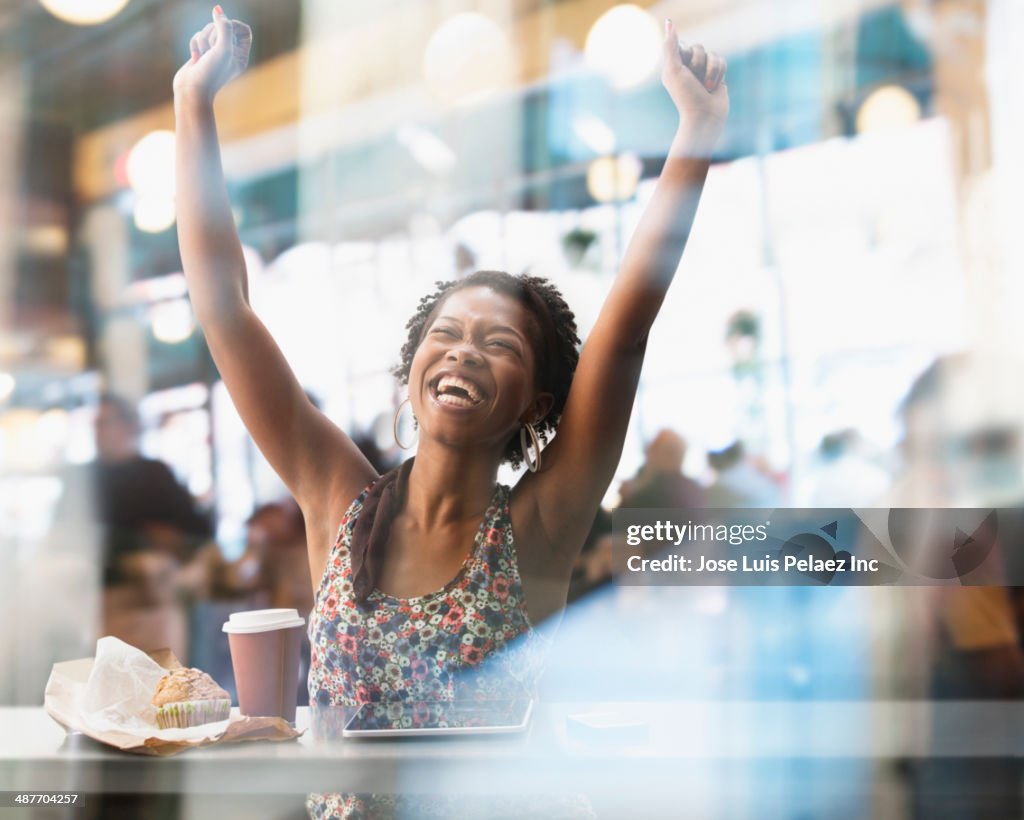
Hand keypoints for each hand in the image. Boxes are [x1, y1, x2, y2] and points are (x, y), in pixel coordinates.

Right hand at [173, 5, 251, 102]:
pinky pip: (198, 36)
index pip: (243, 29)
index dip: (233, 25)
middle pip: (223, 26)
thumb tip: (218, 9)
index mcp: (241, 54)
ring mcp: (215, 52)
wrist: (191, 91)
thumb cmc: (210, 74)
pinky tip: (195, 59)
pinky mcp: (202, 52)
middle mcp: (230, 53)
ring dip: (203, 40)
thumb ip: (223, 27)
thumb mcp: (222, 49)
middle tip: (211, 50)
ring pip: (208, 30)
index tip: (224, 31)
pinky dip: (195, 44)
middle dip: (213, 34)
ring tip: (203, 56)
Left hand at [661, 20, 728, 134]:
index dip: (686, 56)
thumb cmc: (686, 96)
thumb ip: (670, 46)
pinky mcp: (716, 74)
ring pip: (712, 54)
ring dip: (710, 71)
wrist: (705, 116)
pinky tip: (714, 87)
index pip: (682, 45)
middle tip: (695, 81)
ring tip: (706, 87)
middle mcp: (687, 66)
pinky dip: (719, 73)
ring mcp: (702, 70)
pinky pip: (721, 60)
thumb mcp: (674, 70)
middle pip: (699, 48)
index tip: (684, 70)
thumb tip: (669, 22)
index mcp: (673, 65)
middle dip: (699, 64)